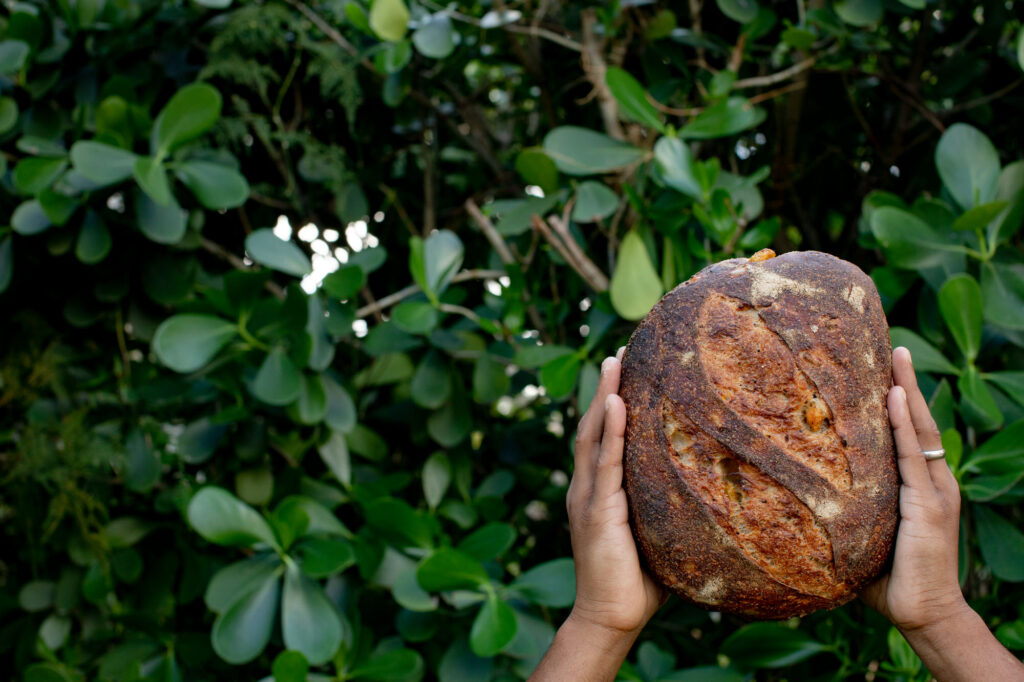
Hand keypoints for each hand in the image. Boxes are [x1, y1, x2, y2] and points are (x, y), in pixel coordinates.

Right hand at [566, 348, 664, 634]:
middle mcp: (588, 487)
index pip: (604, 437)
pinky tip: (616, 404)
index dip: (612, 403)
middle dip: (605, 388)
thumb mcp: (658, 533)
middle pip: (594, 426)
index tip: (628, 371)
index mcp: (600, 492)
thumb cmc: (640, 582)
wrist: (612, 616)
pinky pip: (604, 462)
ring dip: (603, 396)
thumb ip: (672, 507)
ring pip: (594, 435)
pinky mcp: (596, 510)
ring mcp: (588, 497)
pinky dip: (609, 430)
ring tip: (615, 363)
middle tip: (621, 352)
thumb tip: (718, 488)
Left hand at [861, 347, 966, 631]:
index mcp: (916, 488)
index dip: (896, 403)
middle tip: (890, 346)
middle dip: (904, 383)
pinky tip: (896, 396)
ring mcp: (933, 491)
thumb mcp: (861, 536)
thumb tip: (790, 499)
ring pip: (919, 430)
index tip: (879, 370)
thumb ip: (838, 513)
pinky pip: (914, 456)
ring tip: (896, 355)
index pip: (907, 434)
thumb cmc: (887, 582)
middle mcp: (930, 482)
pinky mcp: (928, 505)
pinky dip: (905, 424)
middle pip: (917, 421)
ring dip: (907, 390)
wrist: (922, 614)